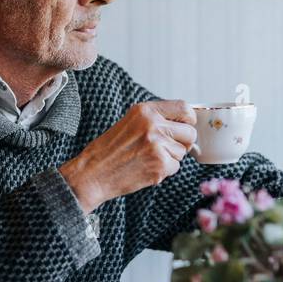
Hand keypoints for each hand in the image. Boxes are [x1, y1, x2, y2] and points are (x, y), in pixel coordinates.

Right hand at [58, 99, 196, 212]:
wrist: (93, 173)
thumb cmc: (109, 150)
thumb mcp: (130, 123)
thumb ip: (155, 119)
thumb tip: (183, 123)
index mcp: (145, 110)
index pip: (184, 108)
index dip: (189, 120)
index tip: (184, 127)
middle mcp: (153, 124)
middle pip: (190, 132)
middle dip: (183, 143)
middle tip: (166, 148)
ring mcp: (157, 145)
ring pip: (182, 152)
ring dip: (170, 158)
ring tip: (147, 158)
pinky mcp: (160, 164)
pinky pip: (175, 167)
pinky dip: (164, 171)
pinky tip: (146, 168)